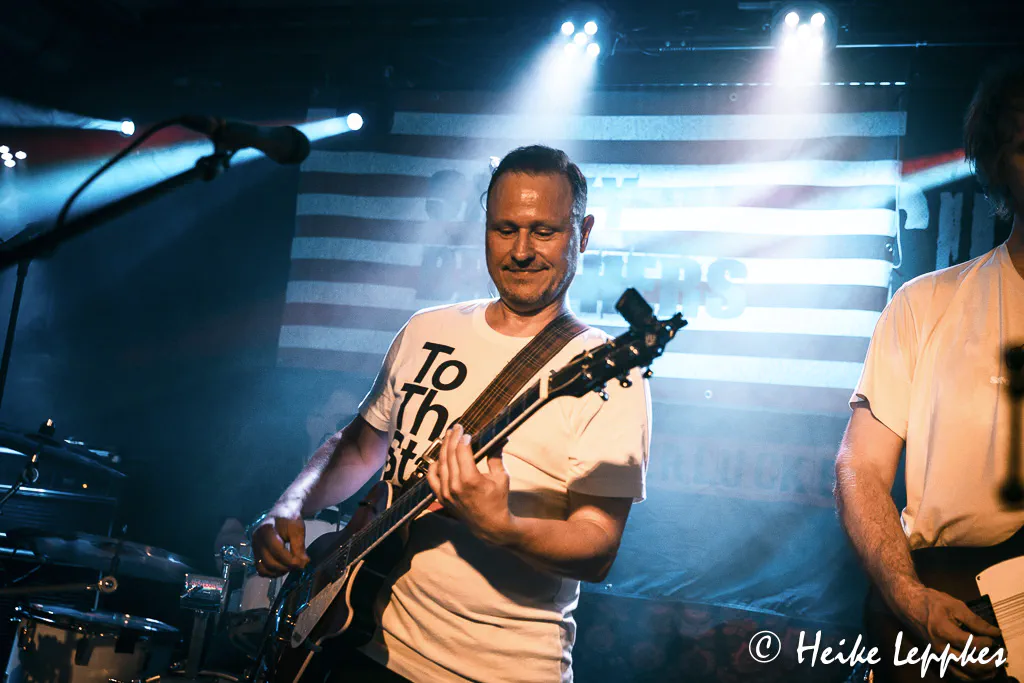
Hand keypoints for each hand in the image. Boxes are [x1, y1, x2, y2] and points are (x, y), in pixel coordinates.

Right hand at [251, 513, 309, 576]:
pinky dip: (272, 572)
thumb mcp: (298, 529)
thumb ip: (299, 546)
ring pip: (264, 568)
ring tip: (291, 566)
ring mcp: (254, 547)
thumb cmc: (290, 518)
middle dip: (286, 567)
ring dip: (279, 571)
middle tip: (299, 565)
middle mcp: (257, 539)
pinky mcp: (256, 553)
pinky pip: (261, 569)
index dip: (291, 560)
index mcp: (266, 530)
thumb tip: (303, 564)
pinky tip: (283, 568)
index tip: (303, 563)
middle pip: (269, 562)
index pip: (277, 551)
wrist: (282, 511)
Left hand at [426, 424, 516, 545]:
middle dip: (452, 438)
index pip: (462, 451)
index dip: (463, 438)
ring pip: (440, 464)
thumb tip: (501, 438)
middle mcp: (454, 485)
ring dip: (443, 448)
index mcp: (470, 479)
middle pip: (449, 454)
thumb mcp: (502, 477)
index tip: (467, 431)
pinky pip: (432, 478)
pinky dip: (434, 466)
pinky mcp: (441, 498)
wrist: (490, 525)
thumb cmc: (498, 500)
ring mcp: (446, 492)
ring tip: (448, 437)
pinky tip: (438, 457)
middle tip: (456, 427)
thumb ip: (496, 456)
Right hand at [896, 585, 1001, 679]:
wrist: (909, 605)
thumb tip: (994, 632)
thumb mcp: (955, 605)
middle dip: (989, 663)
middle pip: (969, 664)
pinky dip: (970, 675)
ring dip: (982, 674)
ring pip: (962, 674)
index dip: (987, 642)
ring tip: (994, 667)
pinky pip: (956, 673)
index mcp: (942, 631)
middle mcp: (940, 647)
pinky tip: (980, 669)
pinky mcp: (938, 657)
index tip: (993, 636)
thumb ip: (975, 620)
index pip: (971, 645)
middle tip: (1001, 656)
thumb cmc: (931, 602)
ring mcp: (938, 654)